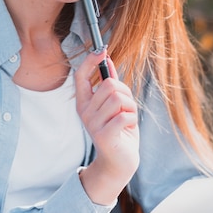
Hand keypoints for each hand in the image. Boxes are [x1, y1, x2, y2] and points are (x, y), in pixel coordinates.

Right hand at [74, 49, 139, 205]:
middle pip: (109, 84)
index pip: (80, 76)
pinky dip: (132, 118)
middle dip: (125, 93)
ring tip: (127, 118)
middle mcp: (84, 112)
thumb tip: (107, 60)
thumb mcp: (113, 105)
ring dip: (130, 107)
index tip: (102, 50)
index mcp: (84, 103)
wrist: (119, 162)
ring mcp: (92, 124)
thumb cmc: (118, 131)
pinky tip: (128, 127)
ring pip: (118, 98)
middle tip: (127, 107)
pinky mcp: (104, 135)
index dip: (90, 61)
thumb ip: (108, 84)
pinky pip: (124, 114)